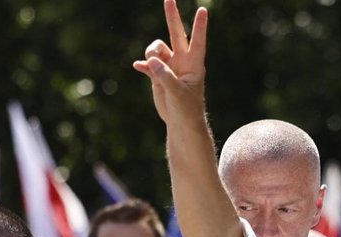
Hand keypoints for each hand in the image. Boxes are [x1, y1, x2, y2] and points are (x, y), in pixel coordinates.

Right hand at [133, 0, 207, 124]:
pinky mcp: (158, 75)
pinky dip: (143, 65)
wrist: (180, 122)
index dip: (199, 26)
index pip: (197, 41)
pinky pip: (147, 64)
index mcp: (194, 65)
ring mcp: (169, 67)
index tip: (203, 10)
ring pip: (156, 49)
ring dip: (150, 55)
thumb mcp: (177, 94)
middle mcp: (182, 61)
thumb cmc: (186, 110)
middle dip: (171, 16)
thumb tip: (151, 61)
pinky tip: (138, 67)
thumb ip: (165, 76)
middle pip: (176, 34)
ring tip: (151, 68)